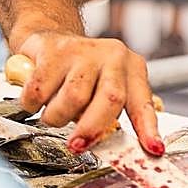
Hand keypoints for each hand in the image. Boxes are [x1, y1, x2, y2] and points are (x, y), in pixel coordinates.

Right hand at [13, 31, 162, 155]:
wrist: (52, 38)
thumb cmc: (83, 74)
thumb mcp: (106, 89)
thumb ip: (113, 114)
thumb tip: (115, 144)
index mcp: (133, 69)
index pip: (142, 104)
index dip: (148, 129)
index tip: (154, 149)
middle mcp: (114, 57)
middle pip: (110, 99)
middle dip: (91, 129)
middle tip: (76, 146)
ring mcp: (85, 51)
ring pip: (73, 98)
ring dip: (57, 116)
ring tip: (54, 113)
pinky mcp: (54, 50)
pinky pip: (40, 91)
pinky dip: (32, 103)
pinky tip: (36, 99)